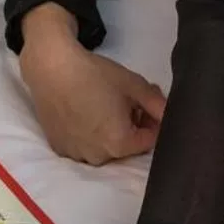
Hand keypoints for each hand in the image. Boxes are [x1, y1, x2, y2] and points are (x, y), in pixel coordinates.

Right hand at [18, 5, 164, 164]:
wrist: (51, 67)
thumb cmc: (95, 75)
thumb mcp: (134, 85)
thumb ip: (158, 105)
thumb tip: (171, 117)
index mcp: (119, 144)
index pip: (150, 141)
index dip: (153, 121)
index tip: (147, 105)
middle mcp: (97, 156)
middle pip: (126, 146)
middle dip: (132, 127)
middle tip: (128, 102)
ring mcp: (76, 154)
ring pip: (104, 148)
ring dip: (110, 132)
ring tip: (105, 106)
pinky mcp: (59, 147)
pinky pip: (84, 146)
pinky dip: (89, 134)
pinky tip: (85, 111)